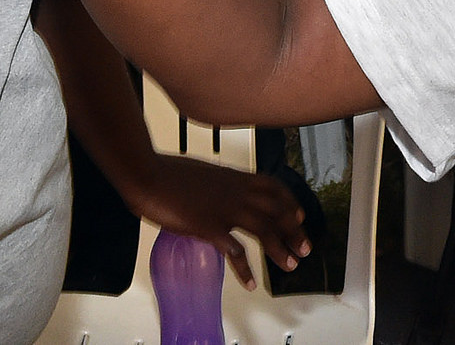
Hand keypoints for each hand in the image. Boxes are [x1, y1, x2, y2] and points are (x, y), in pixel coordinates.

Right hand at [123, 154, 311, 288]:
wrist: (149, 174)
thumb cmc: (168, 172)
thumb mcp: (203, 172)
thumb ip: (217, 183)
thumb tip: (220, 190)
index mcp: (234, 178)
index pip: (273, 187)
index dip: (289, 202)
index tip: (299, 215)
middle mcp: (236, 192)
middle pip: (276, 210)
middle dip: (294, 230)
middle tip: (305, 247)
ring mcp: (225, 209)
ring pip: (264, 229)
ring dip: (280, 249)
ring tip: (290, 265)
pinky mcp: (210, 226)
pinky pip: (234, 251)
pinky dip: (244, 269)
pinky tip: (250, 282)